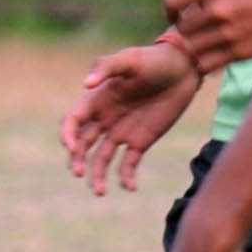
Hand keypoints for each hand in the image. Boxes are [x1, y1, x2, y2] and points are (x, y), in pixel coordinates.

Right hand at [61, 38, 198, 191]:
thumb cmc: (153, 60)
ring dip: (98, 175)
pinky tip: (130, 187)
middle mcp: (104, 119)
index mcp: (96, 100)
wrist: (183, 69)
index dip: (68, 135)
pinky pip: (128, 163)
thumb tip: (85, 84)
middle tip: (79, 174)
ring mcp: (122, 132)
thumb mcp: (129, 60)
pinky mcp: (141, 141)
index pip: (73, 122)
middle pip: (83, 144)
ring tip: (100, 192)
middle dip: (77, 160)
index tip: (72, 148)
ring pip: (102, 158)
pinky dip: (126, 177)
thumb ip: (106, 68)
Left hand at [165, 0, 251, 69]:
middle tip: (194, 26)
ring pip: (192, 46)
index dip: (169, 9)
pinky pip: (207, 62)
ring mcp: (230, 33)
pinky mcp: (241, 52)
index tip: (176, 12)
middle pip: (181, 27)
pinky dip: (204, 60)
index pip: (171, 1)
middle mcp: (220, 10)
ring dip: (194, 44)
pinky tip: (212, 52)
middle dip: (184, 26)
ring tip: (203, 39)